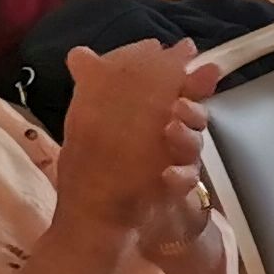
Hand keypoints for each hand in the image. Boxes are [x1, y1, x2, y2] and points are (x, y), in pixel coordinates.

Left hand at [49, 40, 213, 238]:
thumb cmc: (97, 167)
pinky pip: (186, 179)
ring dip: (186, 135)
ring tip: (172, 130)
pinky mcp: (175, 191)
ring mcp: (174, 162)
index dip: (179, 72)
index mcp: (146, 113)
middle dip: (189, 100)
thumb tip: (78, 52)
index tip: (184, 58)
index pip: (172, 85)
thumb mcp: (88, 120)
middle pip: (191, 110)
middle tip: (180, 103)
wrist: (98, 221)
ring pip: (194, 141)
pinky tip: (167, 175)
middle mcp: (165, 134)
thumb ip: (92, 86)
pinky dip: (179, 177)